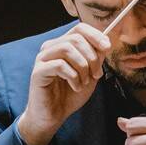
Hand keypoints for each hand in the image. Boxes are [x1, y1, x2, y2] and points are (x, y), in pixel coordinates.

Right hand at [18, 22, 111, 144]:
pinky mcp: (38, 72)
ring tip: (84, 82)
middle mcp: (50, 48)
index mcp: (63, 45)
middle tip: (96, 75)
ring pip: (68, 49)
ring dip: (83, 67)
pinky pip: (60, 65)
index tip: (107, 48)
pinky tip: (75, 87)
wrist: (54, 116)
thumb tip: (105, 43)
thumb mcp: (90, 74)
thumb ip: (96, 58)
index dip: (96, 35)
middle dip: (92, 56)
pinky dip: (73, 76)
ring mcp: (42, 59)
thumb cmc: (70, 95)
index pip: (79, 28)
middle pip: (76, 38)